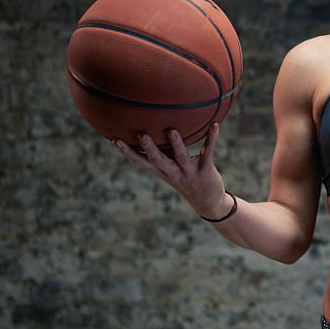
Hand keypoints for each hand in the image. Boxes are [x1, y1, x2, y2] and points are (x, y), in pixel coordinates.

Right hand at [113, 124, 228, 218]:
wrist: (208, 202)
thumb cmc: (186, 179)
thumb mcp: (171, 170)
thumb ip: (163, 155)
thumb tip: (154, 132)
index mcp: (162, 172)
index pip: (141, 162)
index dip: (128, 152)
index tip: (114, 140)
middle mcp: (173, 172)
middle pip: (158, 160)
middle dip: (149, 148)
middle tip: (142, 134)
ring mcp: (189, 172)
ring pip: (181, 157)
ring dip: (176, 144)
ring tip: (172, 130)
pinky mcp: (206, 169)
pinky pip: (208, 151)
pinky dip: (211, 138)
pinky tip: (215, 125)